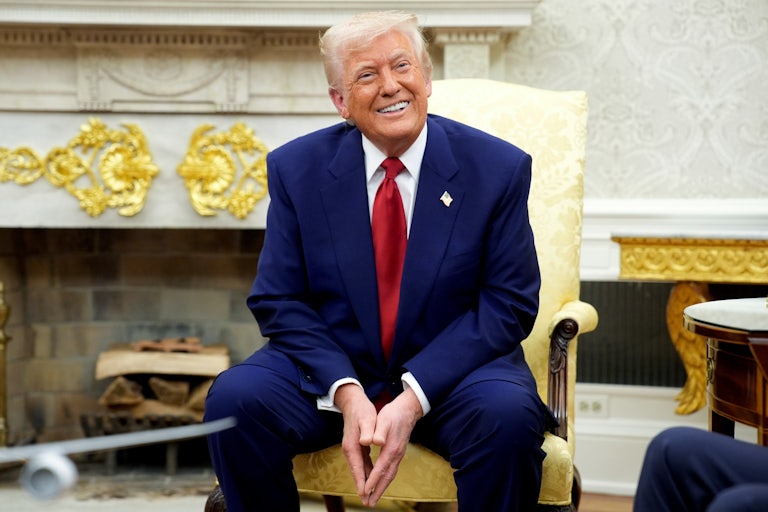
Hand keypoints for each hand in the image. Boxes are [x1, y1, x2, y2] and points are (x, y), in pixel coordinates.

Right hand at [335, 383, 376, 499]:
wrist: (353, 402)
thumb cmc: (362, 410)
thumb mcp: (367, 419)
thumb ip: (368, 431)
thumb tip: (368, 442)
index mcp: (352, 445)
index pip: (357, 468)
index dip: (361, 482)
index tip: (365, 494)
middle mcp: (350, 449)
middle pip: (357, 472)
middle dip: (362, 487)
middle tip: (368, 502)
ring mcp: (352, 448)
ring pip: (359, 469)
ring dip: (364, 482)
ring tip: (370, 496)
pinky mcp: (356, 446)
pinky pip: (362, 463)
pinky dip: (366, 472)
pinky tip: (372, 477)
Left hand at [361, 388, 422, 507]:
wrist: (408, 410)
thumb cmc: (393, 413)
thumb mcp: (384, 419)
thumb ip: (379, 431)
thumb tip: (376, 442)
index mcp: (391, 448)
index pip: (381, 468)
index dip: (372, 480)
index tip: (365, 491)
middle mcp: (396, 454)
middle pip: (387, 477)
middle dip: (378, 491)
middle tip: (369, 504)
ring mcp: (398, 455)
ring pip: (390, 475)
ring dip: (382, 488)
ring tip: (373, 499)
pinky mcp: (398, 453)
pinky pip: (391, 470)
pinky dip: (385, 480)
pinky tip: (380, 483)